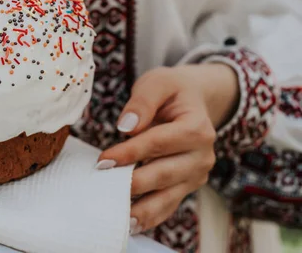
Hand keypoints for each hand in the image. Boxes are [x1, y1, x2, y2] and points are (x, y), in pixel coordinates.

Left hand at [95, 64, 238, 233]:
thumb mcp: (157, 83)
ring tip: (117, 216)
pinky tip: (130, 223)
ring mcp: (196, 174)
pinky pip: (169, 205)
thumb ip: (142, 101)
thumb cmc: (171, 91)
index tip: (103, 160)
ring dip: (142, 208)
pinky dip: (150, 216)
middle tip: (103, 185)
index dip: (130, 152)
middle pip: (164, 173)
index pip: (159, 142)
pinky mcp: (186, 186)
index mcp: (197, 127)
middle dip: (133, 181)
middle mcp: (202, 155)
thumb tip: (126, 126)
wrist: (193, 100)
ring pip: (168, 196)